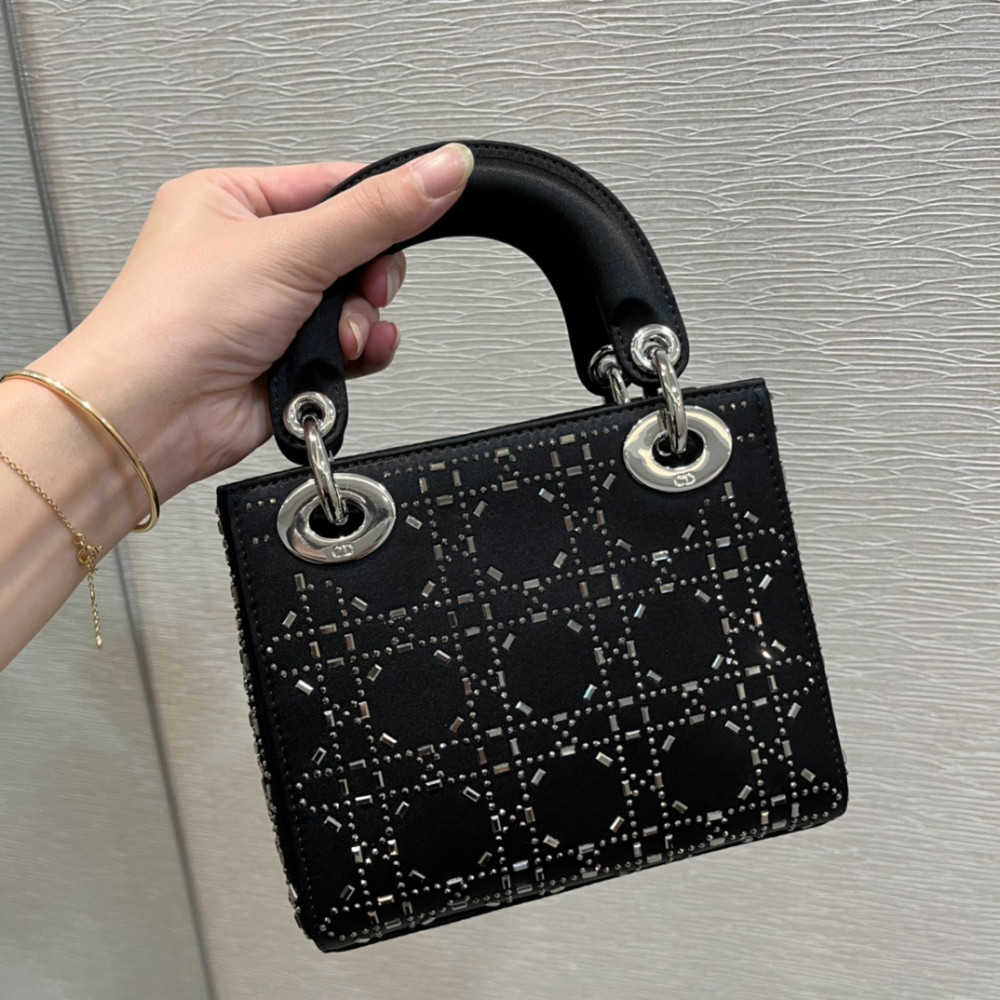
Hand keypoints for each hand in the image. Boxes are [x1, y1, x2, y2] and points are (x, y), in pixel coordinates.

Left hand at [34, 142, 474, 499]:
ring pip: (356, 303)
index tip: (417, 213)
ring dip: (359, 321)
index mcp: (234, 202)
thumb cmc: (177, 323)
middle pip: (353, 249)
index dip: (377, 204)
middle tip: (360, 287)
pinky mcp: (288, 358)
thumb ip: (376, 212)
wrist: (154, 416)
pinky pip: (349, 346)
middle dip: (366, 277)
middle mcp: (252, 255)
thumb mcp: (291, 246)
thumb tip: (442, 169)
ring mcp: (270, 310)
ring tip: (336, 336)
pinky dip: (359, 352)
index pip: (332, 185)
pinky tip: (349, 357)